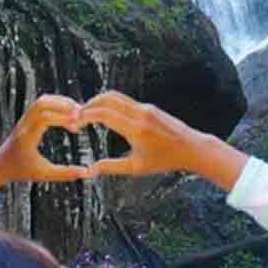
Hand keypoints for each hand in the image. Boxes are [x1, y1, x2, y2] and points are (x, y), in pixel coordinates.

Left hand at [0, 95, 88, 190]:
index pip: (44, 119)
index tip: (77, 125)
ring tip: (75, 112)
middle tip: (79, 113)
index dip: (62, 118)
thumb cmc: (21, 171)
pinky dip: (55, 104)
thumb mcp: (43, 175)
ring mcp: (24, 119)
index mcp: (27, 137)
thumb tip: (85, 173)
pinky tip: (66, 115)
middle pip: (42, 103)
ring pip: (41, 100)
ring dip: (60, 102)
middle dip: (62, 104)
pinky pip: (41, 104)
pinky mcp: (26, 118)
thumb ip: (64, 173)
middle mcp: (24, 125)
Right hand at [79, 91, 248, 191]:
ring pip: (116, 96)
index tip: (76, 123)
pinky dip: (110, 104)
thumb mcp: (136, 167)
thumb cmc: (164, 160)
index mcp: (135, 128)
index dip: (86, 116)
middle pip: (107, 99)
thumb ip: (111, 167)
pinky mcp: (149, 107)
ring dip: (99, 102)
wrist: (191, 148)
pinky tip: (105, 114)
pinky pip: (125, 101)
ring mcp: (145, 107)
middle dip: (89, 105)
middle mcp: (140, 113)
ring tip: (87, 114)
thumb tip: (90, 171)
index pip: (104, 114)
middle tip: (77, 116)